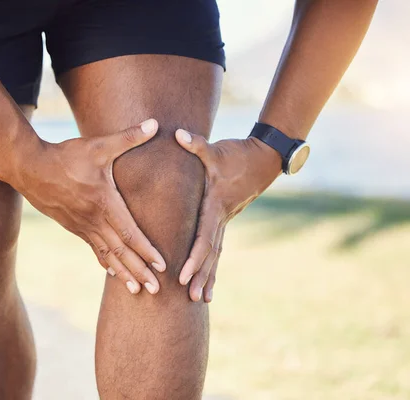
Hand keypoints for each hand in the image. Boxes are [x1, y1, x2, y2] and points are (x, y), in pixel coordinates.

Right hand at [12, 119, 165, 294]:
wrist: (29, 167)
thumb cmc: (66, 155)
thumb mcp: (99, 145)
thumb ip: (129, 137)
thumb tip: (156, 124)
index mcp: (103, 202)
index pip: (129, 232)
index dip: (146, 250)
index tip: (162, 266)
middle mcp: (93, 219)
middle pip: (121, 251)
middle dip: (139, 271)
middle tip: (156, 291)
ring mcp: (81, 226)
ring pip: (107, 255)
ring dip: (123, 273)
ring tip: (137, 291)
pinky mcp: (73, 227)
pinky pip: (94, 249)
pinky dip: (106, 262)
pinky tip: (113, 273)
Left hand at [174, 129, 282, 301]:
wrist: (264, 158)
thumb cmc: (236, 154)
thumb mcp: (215, 150)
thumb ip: (195, 145)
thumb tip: (177, 135)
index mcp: (215, 206)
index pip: (204, 237)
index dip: (194, 257)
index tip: (184, 276)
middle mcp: (221, 218)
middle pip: (211, 253)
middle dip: (201, 276)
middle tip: (191, 298)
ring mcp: (226, 221)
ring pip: (216, 255)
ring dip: (209, 277)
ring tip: (202, 300)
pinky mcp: (226, 220)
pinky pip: (218, 248)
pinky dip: (213, 266)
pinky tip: (209, 282)